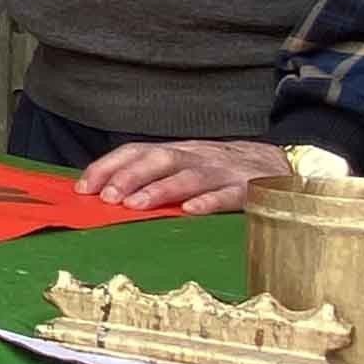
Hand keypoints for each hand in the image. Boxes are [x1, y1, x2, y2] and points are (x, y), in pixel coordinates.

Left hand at [79, 137, 294, 215]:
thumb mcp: (186, 167)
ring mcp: (222, 172)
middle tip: (108, 197)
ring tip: (136, 205)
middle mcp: (196, 157)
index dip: (109, 166)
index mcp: (178, 152)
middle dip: (130, 176)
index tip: (84, 187)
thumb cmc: (221, 173)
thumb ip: (153, 177)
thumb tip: (105, 195)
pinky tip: (190, 212)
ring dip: (160, 189)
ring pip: (189, 176)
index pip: (137, 151)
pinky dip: (209, 202)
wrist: (280, 165)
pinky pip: (228, 195)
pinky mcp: (248, 189)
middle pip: (160, 159)